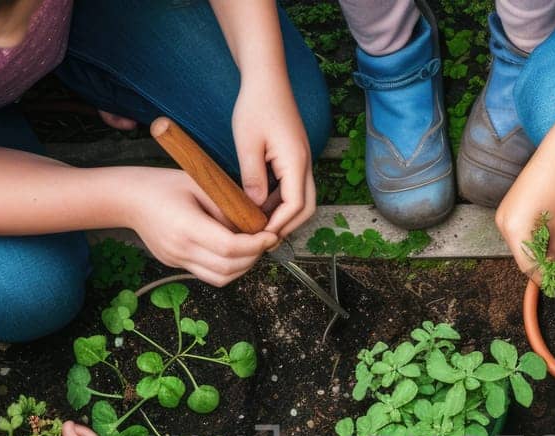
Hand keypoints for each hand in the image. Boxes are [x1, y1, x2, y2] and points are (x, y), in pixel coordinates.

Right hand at [125, 168, 278, 285]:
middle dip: (254, 257)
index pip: (230, 247)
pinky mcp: (175, 265)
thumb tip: (255, 223)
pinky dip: (227, 268)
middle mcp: (181, 250)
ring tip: (253, 248)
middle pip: (228, 268)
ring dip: (242, 268)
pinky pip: (208, 275)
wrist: (128, 199)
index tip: (270, 235)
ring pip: (220, 278)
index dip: (256, 245)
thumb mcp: (199, 184)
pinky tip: (234, 252)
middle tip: (266, 241)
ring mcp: (176, 260)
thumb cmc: (163, 184)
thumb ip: (227, 205)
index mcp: (186, 227)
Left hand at [232, 76, 315, 236]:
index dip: (279, 224)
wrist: (267, 79)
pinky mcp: (295, 156)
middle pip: (306, 207)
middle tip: (263, 238)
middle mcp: (305, 163)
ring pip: (302, 198)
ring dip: (283, 214)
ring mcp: (302, 160)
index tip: (260, 236)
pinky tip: (259, 204)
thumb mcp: (247, 143)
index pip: (295, 204)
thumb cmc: (256, 105)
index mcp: (296, 161)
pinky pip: (293, 186)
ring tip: (258, 224)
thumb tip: (255, 207)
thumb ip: (253, 178)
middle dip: (287, 225)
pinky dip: (280, 200)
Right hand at [495, 153, 554, 277]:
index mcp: (516, 230)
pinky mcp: (504, 210)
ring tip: (553, 244)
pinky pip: (515, 233)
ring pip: (518, 245)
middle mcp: (503, 225)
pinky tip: (544, 230)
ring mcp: (501, 216)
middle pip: (520, 256)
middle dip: (538, 262)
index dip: (541, 276)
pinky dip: (529, 237)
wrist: (552, 158)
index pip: (527, 265)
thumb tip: (552, 264)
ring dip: (534, 249)